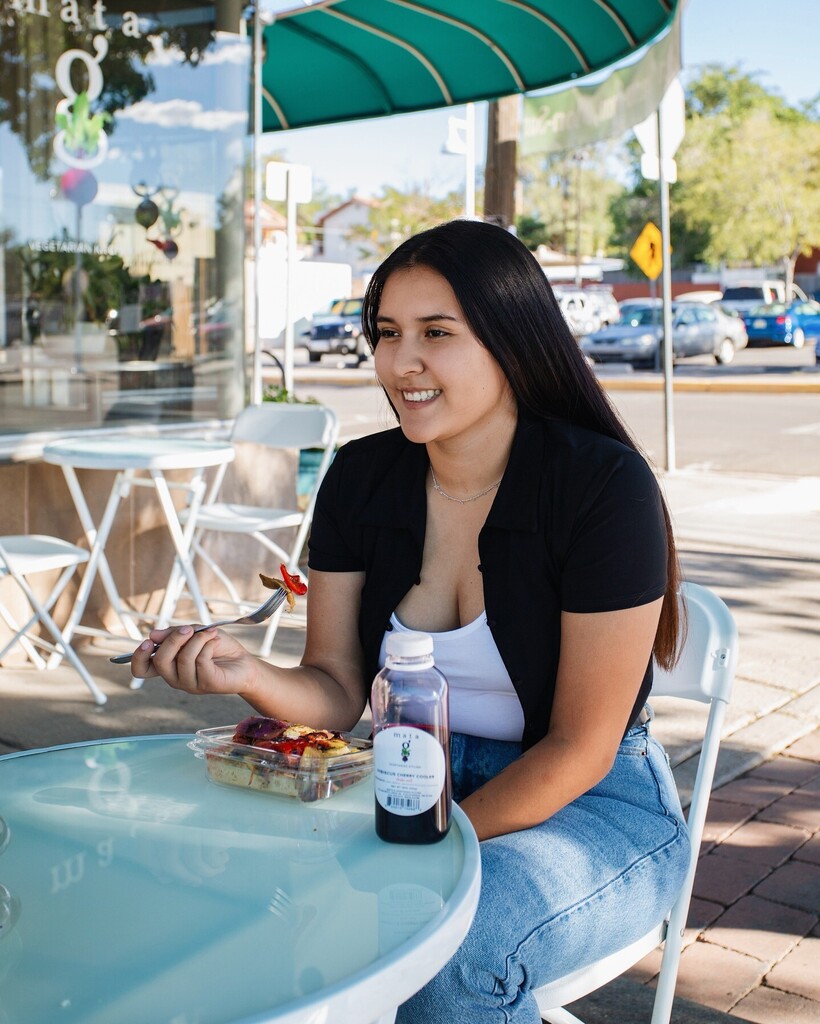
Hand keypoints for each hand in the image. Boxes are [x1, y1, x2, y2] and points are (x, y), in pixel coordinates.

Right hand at [129, 625, 260, 696]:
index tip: (148, 642)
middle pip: (161, 661)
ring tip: (210, 633)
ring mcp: (190, 684)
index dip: (138, 657)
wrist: (244, 662)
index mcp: (169, 665)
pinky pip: (200, 661)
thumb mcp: (195, 633)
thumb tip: (153, 635)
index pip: (142, 669)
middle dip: (174, 640)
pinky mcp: (206, 684)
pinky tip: (216, 640)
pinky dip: (207, 644)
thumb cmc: (218, 648)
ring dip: (197, 640)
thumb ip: (175, 633)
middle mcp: (175, 677)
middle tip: (190, 629)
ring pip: (183, 659)